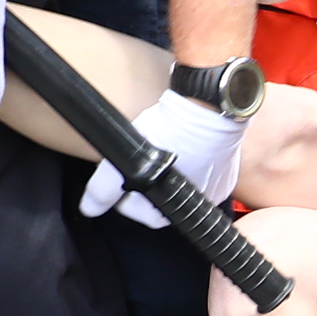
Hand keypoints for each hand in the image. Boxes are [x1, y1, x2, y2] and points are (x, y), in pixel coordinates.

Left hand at [80, 89, 246, 229]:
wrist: (208, 101)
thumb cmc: (173, 130)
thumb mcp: (129, 158)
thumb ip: (104, 188)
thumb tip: (89, 209)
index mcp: (182, 207)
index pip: (145, 214)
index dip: (126, 196)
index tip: (118, 175)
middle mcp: (205, 201)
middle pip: (164, 199)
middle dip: (145, 181)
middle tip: (138, 157)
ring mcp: (220, 183)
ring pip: (182, 184)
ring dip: (165, 170)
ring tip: (158, 146)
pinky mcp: (228, 165)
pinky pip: (202, 170)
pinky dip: (188, 161)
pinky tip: (180, 145)